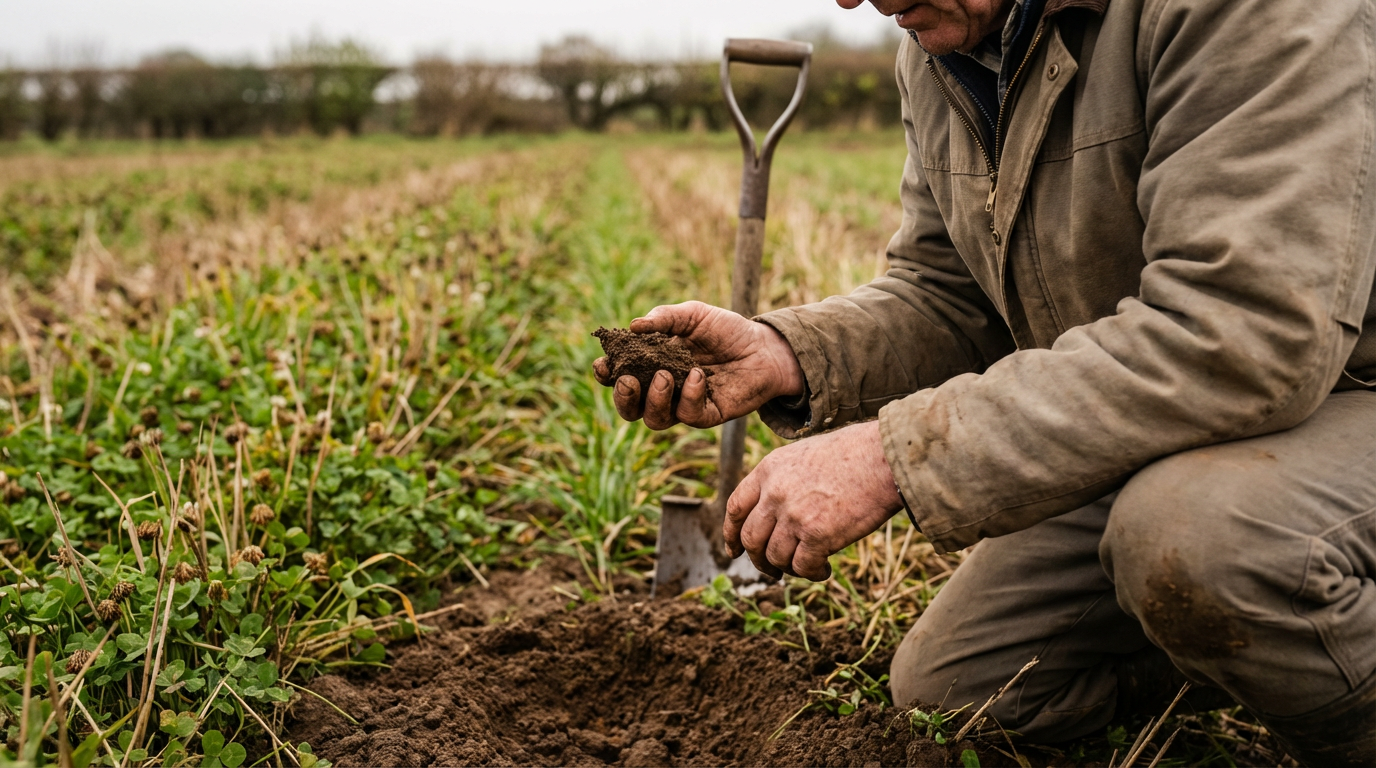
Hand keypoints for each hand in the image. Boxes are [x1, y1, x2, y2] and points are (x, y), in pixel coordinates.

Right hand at [593, 301, 804, 429]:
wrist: (763, 346)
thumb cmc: (725, 330)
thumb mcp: (693, 315)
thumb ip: (664, 318)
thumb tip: (633, 326)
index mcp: (652, 365)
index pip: (619, 377)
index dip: (606, 376)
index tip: (603, 365)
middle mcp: (663, 390)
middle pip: (630, 408)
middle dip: (623, 398)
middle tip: (629, 380)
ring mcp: (683, 405)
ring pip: (654, 419)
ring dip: (654, 400)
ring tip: (665, 376)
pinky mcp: (707, 415)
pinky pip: (688, 416)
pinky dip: (689, 396)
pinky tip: (698, 376)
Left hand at [723, 420, 902, 580]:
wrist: (883, 459)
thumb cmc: (853, 454)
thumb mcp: (803, 455)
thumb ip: (782, 481)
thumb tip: (775, 514)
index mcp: (768, 470)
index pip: (735, 508)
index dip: (731, 533)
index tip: (734, 549)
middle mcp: (775, 494)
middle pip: (751, 538)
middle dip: (758, 560)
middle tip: (772, 570)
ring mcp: (794, 516)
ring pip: (775, 557)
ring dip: (788, 568)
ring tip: (807, 566)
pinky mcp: (818, 536)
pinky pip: (803, 567)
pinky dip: (812, 573)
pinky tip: (824, 569)